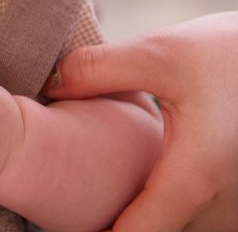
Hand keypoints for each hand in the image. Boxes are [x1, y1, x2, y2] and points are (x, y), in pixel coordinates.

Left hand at [44, 12, 237, 231]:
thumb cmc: (230, 55)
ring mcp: (233, 212)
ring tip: (94, 195)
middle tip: (67, 202)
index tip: (61, 218)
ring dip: (138, 217)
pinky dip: (162, 210)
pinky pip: (192, 221)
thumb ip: (97, 69)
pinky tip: (135, 187)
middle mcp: (220, 210)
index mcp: (193, 180)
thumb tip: (47, 86)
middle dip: (107, 223)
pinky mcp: (236, 205)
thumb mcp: (159, 52)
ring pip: (174, 230)